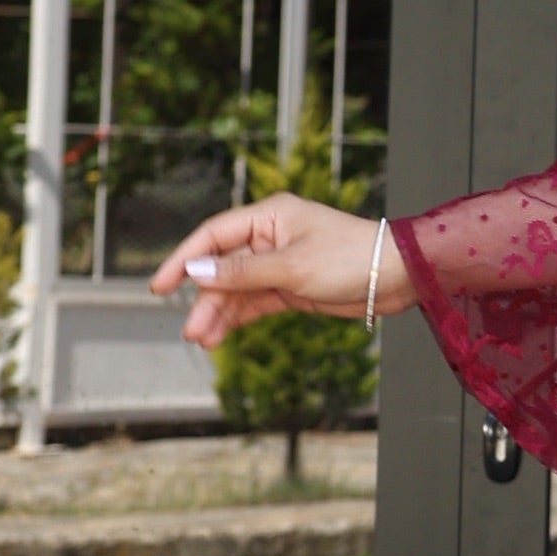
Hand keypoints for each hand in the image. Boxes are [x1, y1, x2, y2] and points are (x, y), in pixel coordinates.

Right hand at [151, 195, 409, 347]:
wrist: (396, 276)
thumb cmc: (350, 257)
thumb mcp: (291, 266)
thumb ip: (242, 271)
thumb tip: (198, 272)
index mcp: (269, 216)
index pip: (213, 235)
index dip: (184, 259)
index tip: (160, 286)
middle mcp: (270, 237)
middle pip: (222, 266)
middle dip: (205, 298)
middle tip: (190, 329)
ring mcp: (280, 263)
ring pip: (237, 289)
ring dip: (219, 312)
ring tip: (202, 339)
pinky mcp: (292, 287)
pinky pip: (256, 301)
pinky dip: (238, 317)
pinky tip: (220, 334)